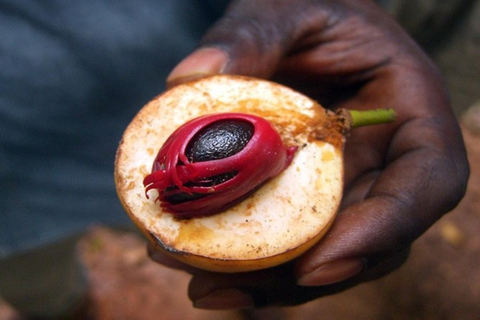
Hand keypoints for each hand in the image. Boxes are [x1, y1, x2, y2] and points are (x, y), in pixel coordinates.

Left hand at [150, 0, 468, 308]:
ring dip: (269, 280)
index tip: (318, 264)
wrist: (298, 30)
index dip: (384, 232)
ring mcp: (348, 184)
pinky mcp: (310, 194)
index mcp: (410, 113)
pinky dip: (253, 261)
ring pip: (327, 251)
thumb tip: (188, 76)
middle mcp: (386, 160)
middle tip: (227, 286)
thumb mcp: (288, 10)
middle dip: (304, 275)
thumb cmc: (309, 11)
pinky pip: (292, 236)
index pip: (427, 183)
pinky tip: (199, 267)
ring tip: (203, 286)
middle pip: (368, 239)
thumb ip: (251, 36)